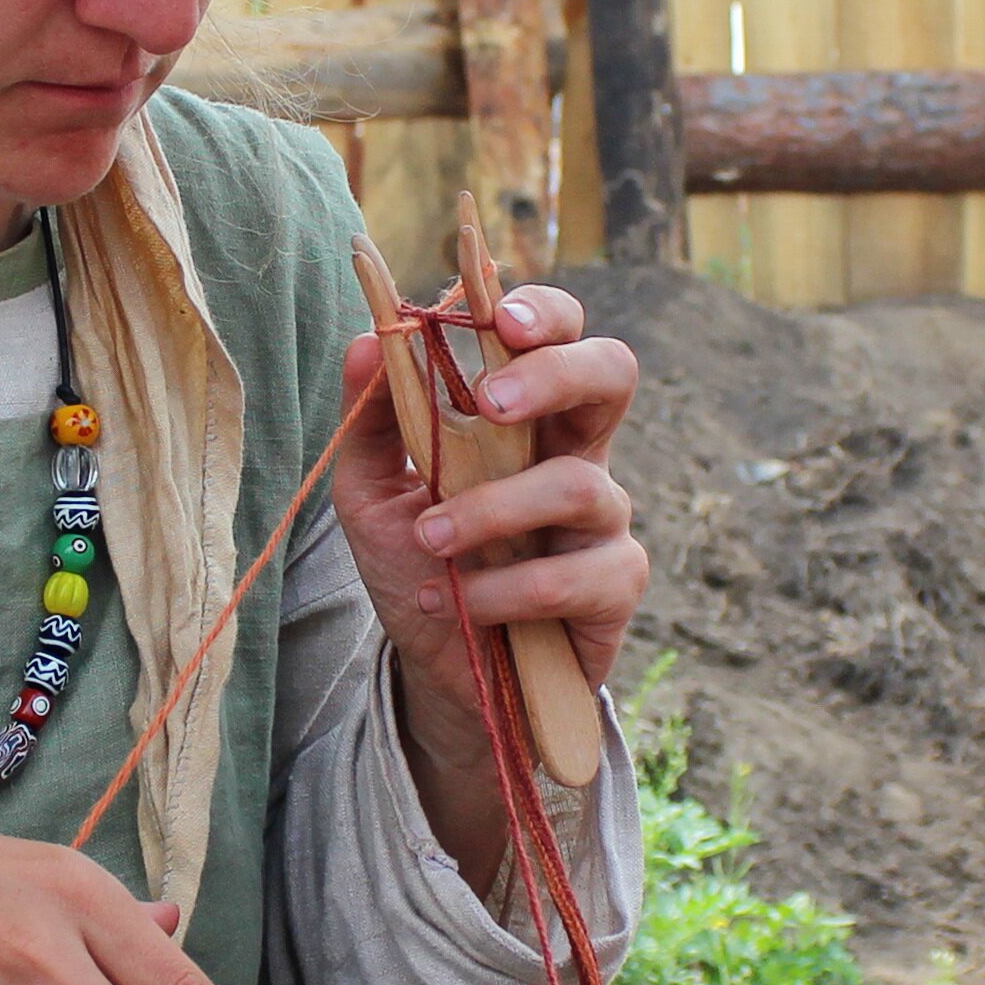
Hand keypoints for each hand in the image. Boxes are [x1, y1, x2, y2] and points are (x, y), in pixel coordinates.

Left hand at [331, 284, 646, 879]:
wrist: (438, 672)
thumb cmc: (418, 568)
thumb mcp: (370, 493)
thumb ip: (371, 420)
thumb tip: (369, 337)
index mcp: (524, 417)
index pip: (558, 334)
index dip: (543, 313)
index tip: (498, 318)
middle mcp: (575, 452)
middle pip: (613, 373)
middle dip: (558, 373)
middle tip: (493, 405)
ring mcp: (603, 519)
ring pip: (579, 485)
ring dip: (494, 510)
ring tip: (431, 541)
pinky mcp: (614, 586)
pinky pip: (574, 574)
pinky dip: (508, 589)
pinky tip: (465, 605)